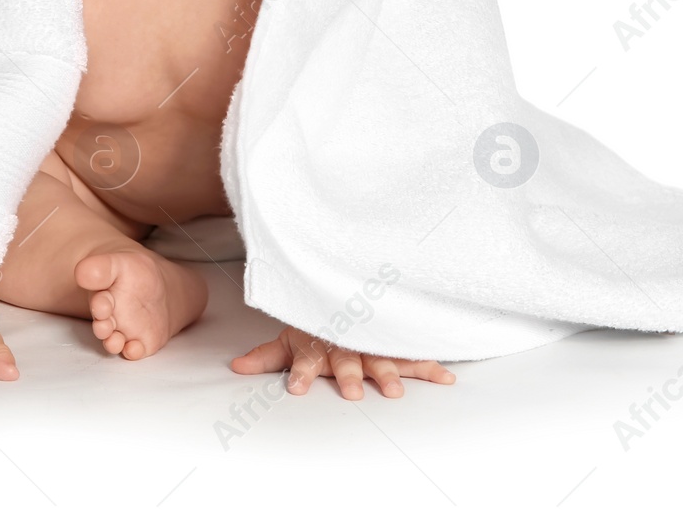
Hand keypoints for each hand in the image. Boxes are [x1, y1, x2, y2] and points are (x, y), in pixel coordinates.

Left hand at [229, 326, 455, 398]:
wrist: (341, 292)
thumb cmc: (314, 325)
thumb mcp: (288, 339)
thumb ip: (265, 356)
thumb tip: (236, 366)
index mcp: (318, 344)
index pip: (306, 359)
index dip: (300, 373)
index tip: (294, 388)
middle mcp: (345, 343)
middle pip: (347, 361)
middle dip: (350, 375)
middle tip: (351, 392)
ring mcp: (371, 343)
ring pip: (380, 358)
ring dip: (388, 373)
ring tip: (394, 391)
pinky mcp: (393, 344)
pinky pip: (413, 355)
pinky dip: (430, 365)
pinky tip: (446, 377)